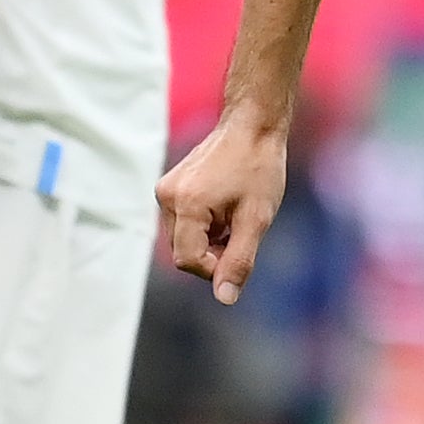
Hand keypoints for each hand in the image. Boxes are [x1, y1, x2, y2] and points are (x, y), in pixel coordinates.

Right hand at [155, 118, 291, 304]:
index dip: (216, 268)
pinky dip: (205, 225)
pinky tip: (225, 206)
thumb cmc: (259, 168)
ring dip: (210, 239)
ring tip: (235, 215)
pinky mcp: (169, 187)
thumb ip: (239, 261)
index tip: (241, 250)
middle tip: (242, 230)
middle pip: (184, 252)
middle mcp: (167, 197)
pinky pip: (183, 223)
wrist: (252, 126)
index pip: (189, 261)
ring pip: (184, 239)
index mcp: (186, 204)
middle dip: (213, 253)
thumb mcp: (257, 220)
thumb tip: (225, 298)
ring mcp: (165, 190)